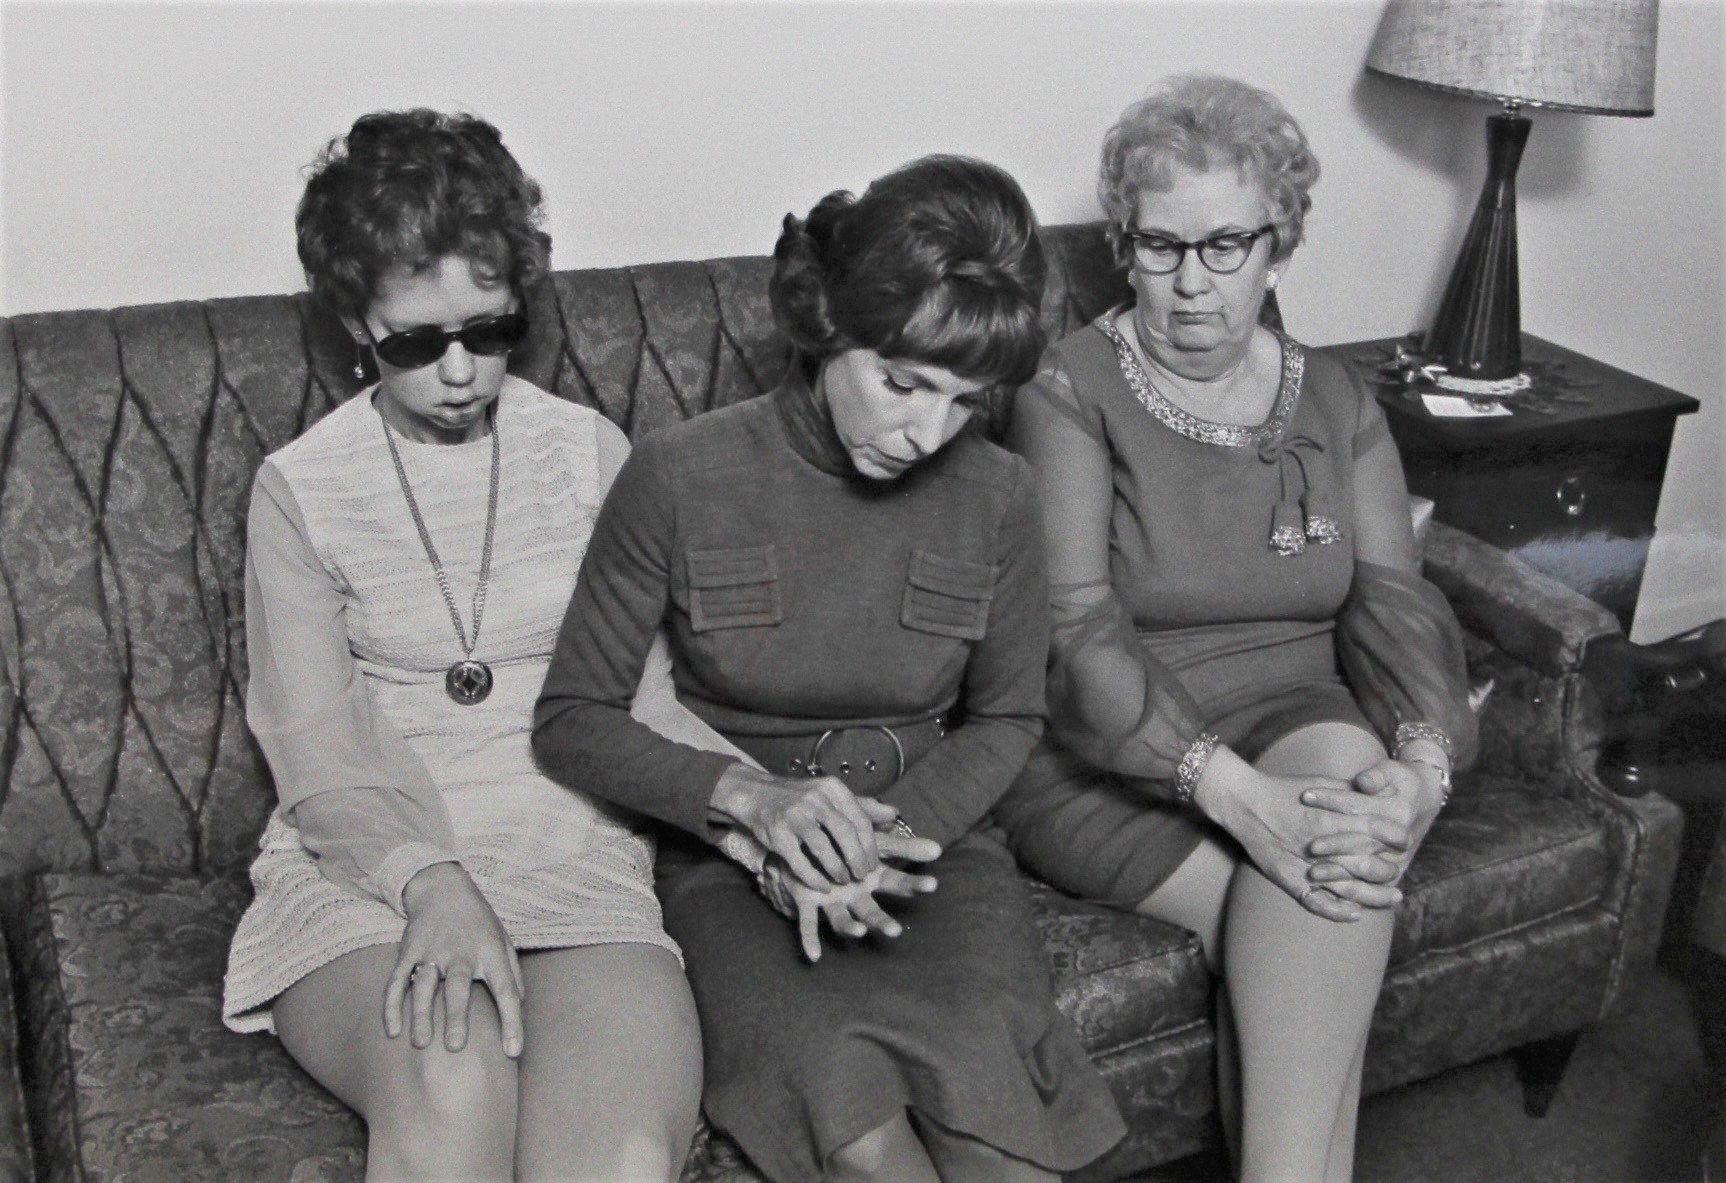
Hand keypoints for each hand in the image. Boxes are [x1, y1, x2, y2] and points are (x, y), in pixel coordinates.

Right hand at [385, 863, 523, 1057]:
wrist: (443, 888)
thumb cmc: (479, 923)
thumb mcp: (504, 941)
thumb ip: (513, 975)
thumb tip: (519, 1010)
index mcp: (491, 952)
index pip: (506, 989)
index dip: (512, 1021)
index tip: (514, 1051)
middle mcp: (461, 952)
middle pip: (458, 986)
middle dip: (456, 1016)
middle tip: (455, 1046)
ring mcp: (432, 951)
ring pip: (423, 985)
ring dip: (420, 1014)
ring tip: (420, 1043)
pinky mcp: (409, 951)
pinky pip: (396, 980)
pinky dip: (392, 1005)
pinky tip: (392, 1029)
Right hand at [712, 764, 884, 888]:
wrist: (756, 794)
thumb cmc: (800, 799)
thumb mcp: (831, 795)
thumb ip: (862, 806)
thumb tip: (894, 814)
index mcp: (832, 789)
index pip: (859, 819)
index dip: (869, 846)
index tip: (873, 864)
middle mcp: (814, 799)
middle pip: (845, 833)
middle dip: (857, 858)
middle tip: (862, 876)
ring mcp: (794, 815)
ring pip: (823, 848)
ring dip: (837, 869)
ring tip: (844, 881)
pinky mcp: (777, 834)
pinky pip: (799, 861)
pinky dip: (813, 877)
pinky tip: (822, 886)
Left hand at [759, 838, 940, 962]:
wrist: (804, 841)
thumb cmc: (841, 840)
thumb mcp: (870, 835)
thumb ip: (898, 842)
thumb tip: (935, 844)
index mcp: (870, 878)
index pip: (898, 882)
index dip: (913, 884)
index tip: (932, 884)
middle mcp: (853, 895)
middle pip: (871, 911)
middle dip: (882, 921)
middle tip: (895, 930)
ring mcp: (831, 901)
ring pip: (843, 920)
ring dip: (851, 929)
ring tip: (859, 932)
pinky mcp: (807, 903)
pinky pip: (808, 924)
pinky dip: (809, 940)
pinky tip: (812, 956)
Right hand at [1192, 746, 1406, 920]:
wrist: (1244, 802)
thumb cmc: (1283, 790)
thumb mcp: (1320, 784)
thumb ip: (1349, 793)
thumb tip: (1377, 795)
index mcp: (1330, 819)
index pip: (1373, 830)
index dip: (1393, 836)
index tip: (1405, 840)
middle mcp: (1322, 845)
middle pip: (1366, 864)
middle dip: (1388, 870)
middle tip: (1400, 875)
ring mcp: (1306, 865)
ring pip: (1347, 888)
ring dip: (1373, 896)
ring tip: (1392, 899)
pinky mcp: (1289, 879)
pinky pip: (1316, 901)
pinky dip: (1336, 911)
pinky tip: (1354, 914)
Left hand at [1302, 756, 1446, 883]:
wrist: (1423, 801)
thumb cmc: (1400, 781)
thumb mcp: (1392, 771)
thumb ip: (1376, 776)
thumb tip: (1362, 783)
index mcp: (1399, 813)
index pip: (1361, 807)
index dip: (1332, 800)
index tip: (1306, 795)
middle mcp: (1401, 842)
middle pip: (1364, 844)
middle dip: (1335, 844)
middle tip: (1310, 846)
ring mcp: (1398, 861)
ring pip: (1369, 872)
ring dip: (1340, 873)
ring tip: (1313, 873)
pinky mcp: (1391, 876)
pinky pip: (1372, 891)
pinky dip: (1351, 892)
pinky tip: (1328, 892)